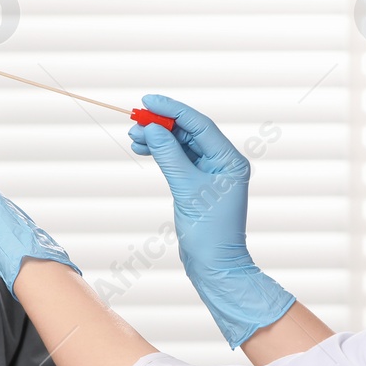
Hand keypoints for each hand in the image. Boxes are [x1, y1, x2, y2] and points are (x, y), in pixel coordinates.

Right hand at [126, 95, 293, 347]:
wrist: (214, 265)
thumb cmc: (209, 232)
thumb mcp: (187, 189)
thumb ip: (169, 156)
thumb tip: (153, 129)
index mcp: (230, 160)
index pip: (199, 124)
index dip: (173, 109)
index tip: (148, 100)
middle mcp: (224, 162)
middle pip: (190, 132)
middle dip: (162, 124)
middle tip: (135, 121)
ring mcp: (211, 173)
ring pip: (182, 145)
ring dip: (159, 139)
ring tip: (134, 136)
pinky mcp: (199, 184)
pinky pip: (179, 160)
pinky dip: (161, 154)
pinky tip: (144, 149)